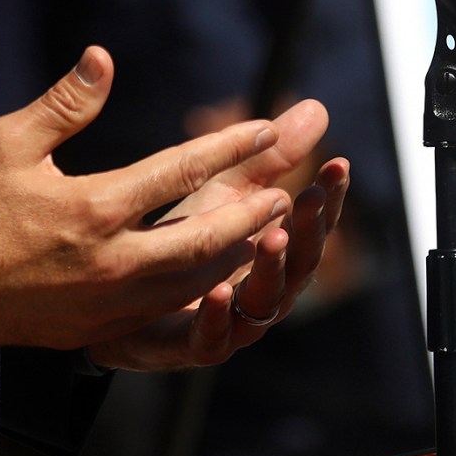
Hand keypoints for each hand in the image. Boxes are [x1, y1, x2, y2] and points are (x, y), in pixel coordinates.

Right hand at [0, 47, 295, 350]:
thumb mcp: (10, 141)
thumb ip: (65, 102)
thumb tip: (103, 57)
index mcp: (90, 210)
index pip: (179, 172)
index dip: (228, 148)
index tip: (263, 129)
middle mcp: (106, 262)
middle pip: (203, 239)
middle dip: (250, 214)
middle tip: (284, 191)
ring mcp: (104, 303)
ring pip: (190, 282)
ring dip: (232, 255)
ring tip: (262, 230)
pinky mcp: (95, 329)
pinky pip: (162, 311)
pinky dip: (196, 290)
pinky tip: (213, 273)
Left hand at [89, 95, 351, 370]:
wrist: (117, 300)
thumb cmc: (179, 240)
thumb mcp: (225, 193)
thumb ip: (270, 158)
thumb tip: (318, 108)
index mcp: (274, 251)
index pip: (314, 225)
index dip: (330, 198)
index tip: (337, 164)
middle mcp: (261, 289)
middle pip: (300, 265)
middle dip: (309, 230)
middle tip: (311, 197)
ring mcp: (230, 321)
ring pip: (264, 302)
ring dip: (272, 270)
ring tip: (273, 236)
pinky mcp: (187, 347)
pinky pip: (212, 341)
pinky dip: (220, 319)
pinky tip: (218, 292)